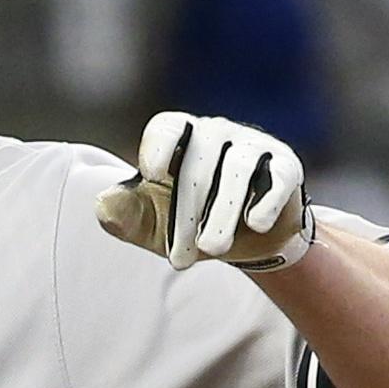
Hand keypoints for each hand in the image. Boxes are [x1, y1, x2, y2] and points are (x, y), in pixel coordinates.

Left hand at [98, 112, 315, 271]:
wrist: (241, 243)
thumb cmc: (185, 224)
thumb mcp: (148, 225)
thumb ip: (123, 214)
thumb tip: (103, 203)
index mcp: (179, 139)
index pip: (168, 126)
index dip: (160, 146)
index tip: (152, 174)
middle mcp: (216, 133)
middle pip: (198, 164)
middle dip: (186, 215)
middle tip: (179, 261)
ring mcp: (253, 146)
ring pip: (238, 169)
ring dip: (223, 212)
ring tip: (213, 250)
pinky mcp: (286, 165)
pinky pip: (278, 176)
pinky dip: (266, 200)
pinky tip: (256, 224)